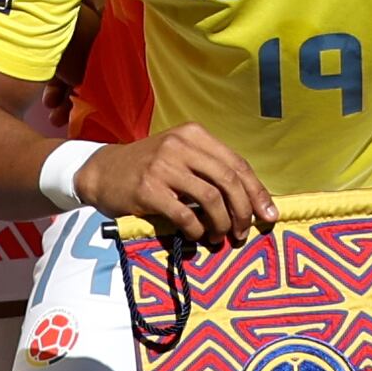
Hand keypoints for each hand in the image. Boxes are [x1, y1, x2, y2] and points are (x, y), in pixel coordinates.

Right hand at [87, 124, 276, 251]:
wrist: (103, 172)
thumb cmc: (149, 167)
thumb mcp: (180, 155)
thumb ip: (210, 169)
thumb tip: (251, 200)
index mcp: (193, 134)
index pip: (237, 163)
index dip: (257, 191)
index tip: (268, 214)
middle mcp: (179, 145)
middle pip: (228, 180)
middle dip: (243, 211)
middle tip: (242, 231)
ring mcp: (162, 166)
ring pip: (211, 198)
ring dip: (221, 223)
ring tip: (218, 236)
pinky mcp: (147, 189)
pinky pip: (185, 214)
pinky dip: (196, 229)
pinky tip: (196, 236)